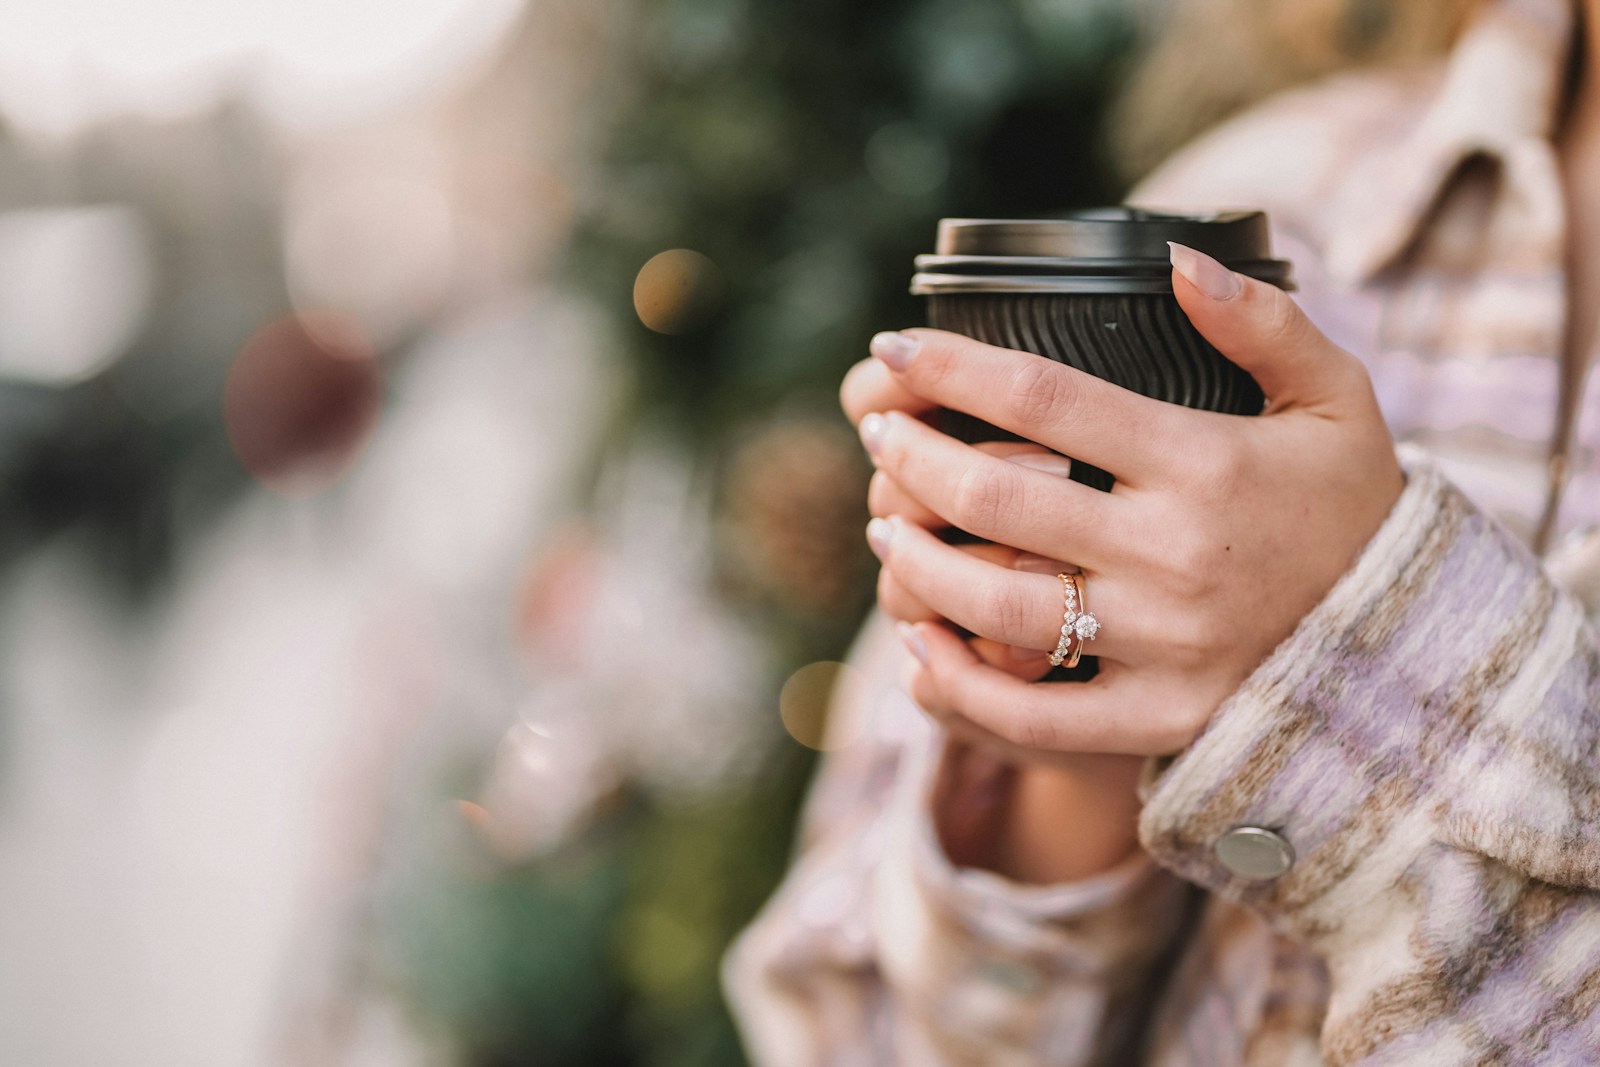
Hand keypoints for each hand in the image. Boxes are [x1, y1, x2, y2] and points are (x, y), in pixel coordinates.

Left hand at [860, 244, 1403, 757]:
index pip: (1045, 400)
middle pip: (997, 499)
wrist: (1411, 647)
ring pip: (994, 605)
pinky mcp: (1156, 719)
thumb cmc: (1352, 509)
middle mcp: (1174, 555)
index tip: (895, 347)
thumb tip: (1179, 260)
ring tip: (884, 525)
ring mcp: (1163, 646)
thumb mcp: (1336, 398)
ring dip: (917, 563)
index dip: (952, 367)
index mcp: (1205, 464)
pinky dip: (958, 685)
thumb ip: (1263, 324)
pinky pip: (1031, 715)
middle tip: (878, 433)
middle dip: (913, 457)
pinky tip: (918, 645)